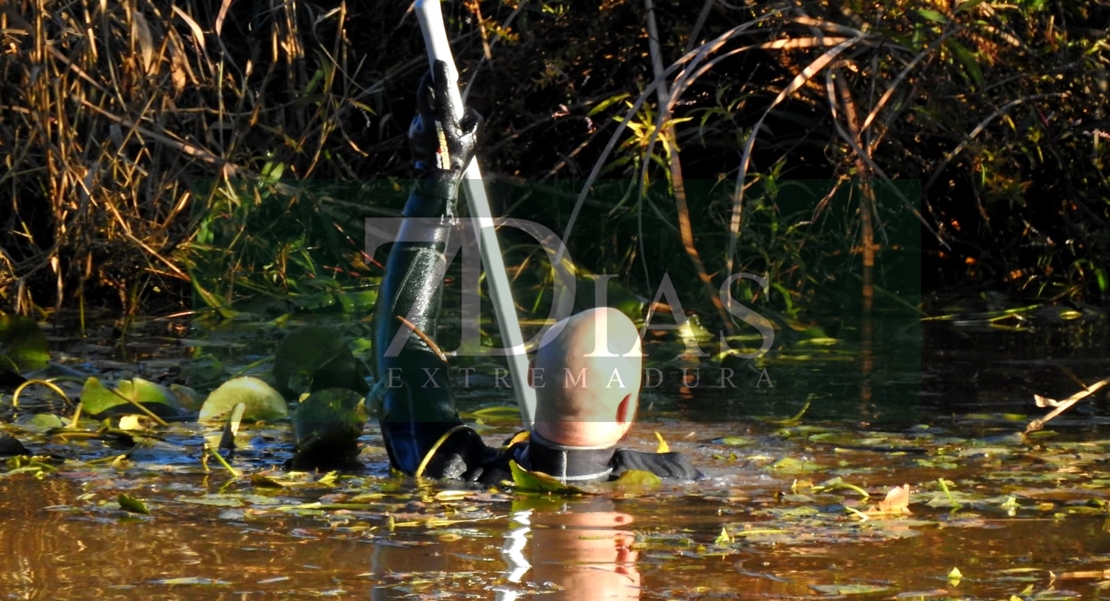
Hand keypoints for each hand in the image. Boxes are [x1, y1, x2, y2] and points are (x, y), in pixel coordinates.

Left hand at [409, 60, 480, 180]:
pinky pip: (421, 123)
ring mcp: (416, 128)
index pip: (440, 91)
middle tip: (433, 74)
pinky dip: (429, 125)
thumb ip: (474, 119)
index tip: (440, 62)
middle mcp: (427, 122)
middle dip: (427, 81)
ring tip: (444, 126)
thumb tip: (466, 110)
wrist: (436, 182)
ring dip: (431, 110)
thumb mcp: (474, 139)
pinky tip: (436, 139)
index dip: (440, 75)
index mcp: (443, 120)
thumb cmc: (458, 160)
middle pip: (422, 93)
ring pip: (424, 110)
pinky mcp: (411, 135)